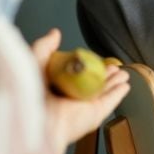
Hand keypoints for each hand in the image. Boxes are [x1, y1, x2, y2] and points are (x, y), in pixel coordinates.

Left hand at [31, 28, 129, 153]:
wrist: (33, 120)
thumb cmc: (28, 93)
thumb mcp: (33, 62)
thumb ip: (44, 47)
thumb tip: (55, 33)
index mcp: (54, 88)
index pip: (73, 75)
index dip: (84, 66)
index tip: (92, 59)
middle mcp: (70, 99)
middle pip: (91, 84)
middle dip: (103, 75)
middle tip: (113, 66)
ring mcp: (83, 108)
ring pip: (103, 92)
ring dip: (115, 82)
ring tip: (123, 73)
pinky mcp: (94, 115)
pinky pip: (111, 102)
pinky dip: (119, 94)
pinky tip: (125, 86)